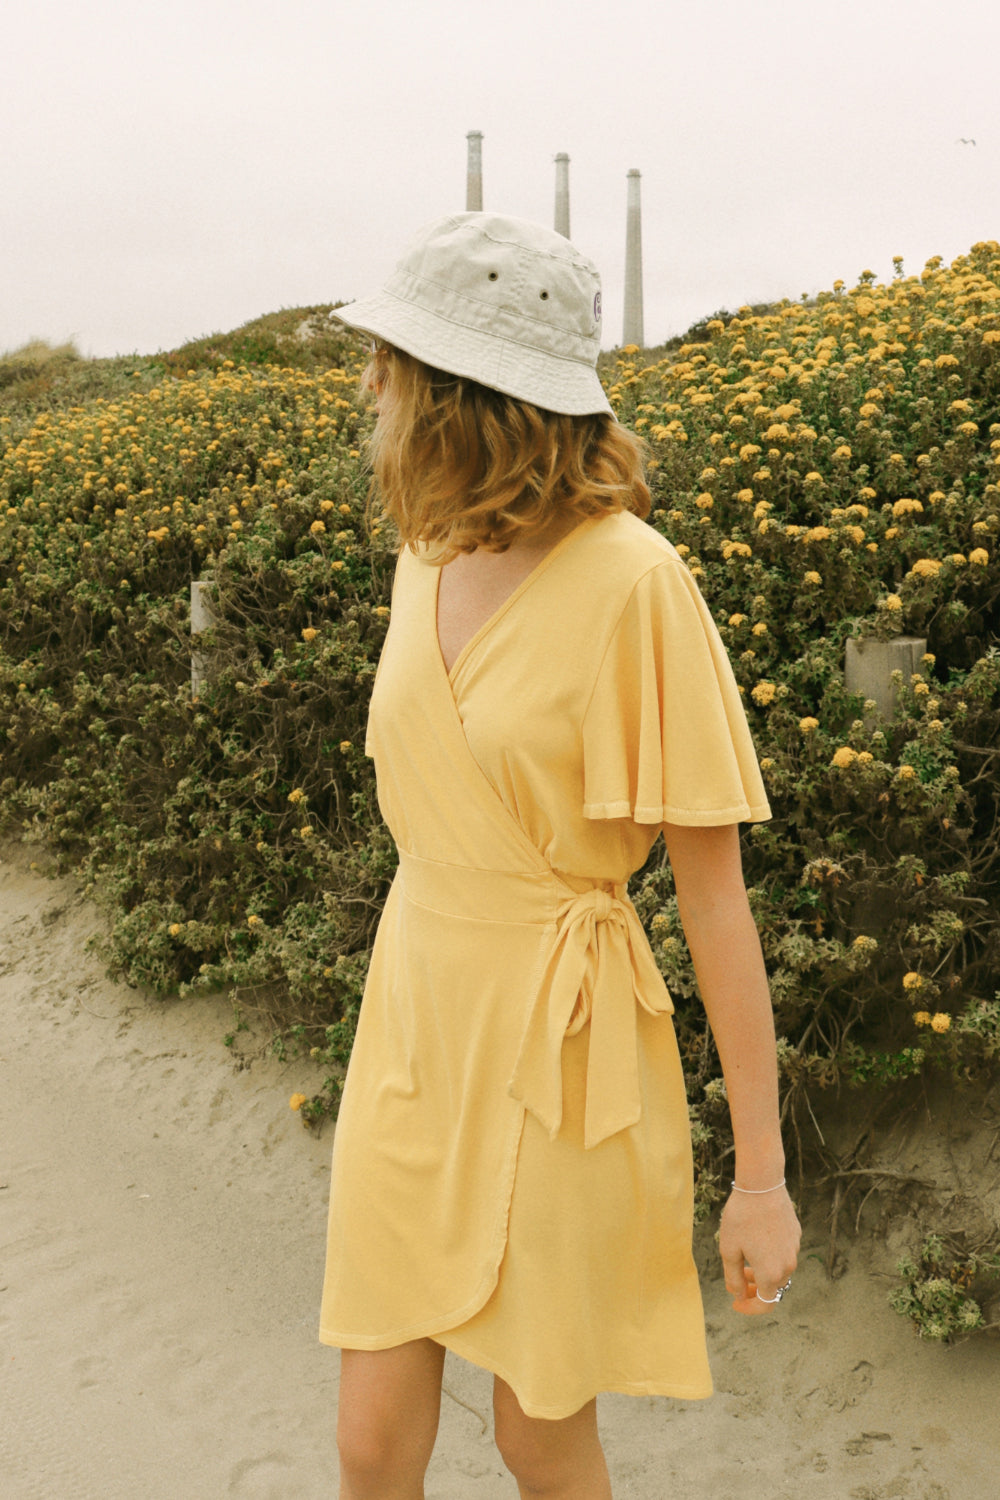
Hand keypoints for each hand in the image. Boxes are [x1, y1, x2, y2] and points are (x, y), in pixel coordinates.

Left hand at [720, 1185, 800, 1315]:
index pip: (765, 1304)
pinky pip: (784, 1253)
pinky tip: (757, 1238)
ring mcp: (794, 1249)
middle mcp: (787, 1265)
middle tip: (738, 1278)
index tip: (736, 1302)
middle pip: (773, 1287)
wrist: (761, 1186)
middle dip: (755, 1288)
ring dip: (763, 1271)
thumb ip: (734, 1278)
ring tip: (746, 1256)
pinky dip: (771, 1255)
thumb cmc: (741, 1217)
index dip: (750, 1307)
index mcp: (770, 1273)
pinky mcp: (796, 1235)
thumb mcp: (729, 1250)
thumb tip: (739, 1295)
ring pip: (779, 1270)